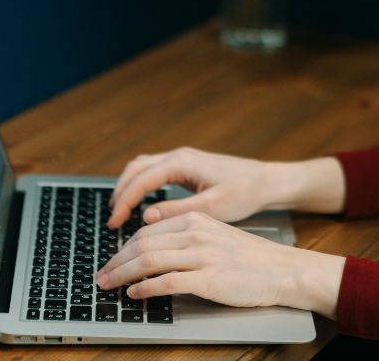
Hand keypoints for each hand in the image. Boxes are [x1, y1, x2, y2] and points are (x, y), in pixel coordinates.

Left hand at [95, 211, 344, 316]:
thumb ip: (185, 238)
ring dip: (123, 274)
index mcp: (195, 218)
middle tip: (101, 275)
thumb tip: (152, 252)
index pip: (147, 229)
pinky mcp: (208, 277)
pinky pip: (167, 281)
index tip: (112, 260)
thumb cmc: (249, 257)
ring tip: (109, 285)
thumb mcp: (214, 235)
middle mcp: (196, 232)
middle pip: (142, 243)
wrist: (281, 269)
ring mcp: (202, 254)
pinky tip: (135, 294)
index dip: (124, 247)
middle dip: (116, 261)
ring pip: (149, 260)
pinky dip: (146, 288)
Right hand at [106, 147, 274, 228]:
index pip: (141, 180)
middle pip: (136, 169)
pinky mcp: (187, 166)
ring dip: (128, 186)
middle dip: (120, 193)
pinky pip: (154, 170)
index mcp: (182, 162)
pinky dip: (140, 183)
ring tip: (119, 210)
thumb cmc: (244, 192)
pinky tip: (139, 200)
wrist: (266, 181)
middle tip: (112, 219)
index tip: (114, 222)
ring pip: (142, 167)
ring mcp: (182, 159)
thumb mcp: (212, 207)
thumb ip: (177, 210)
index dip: (124, 202)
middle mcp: (179, 156)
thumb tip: (146, 217)